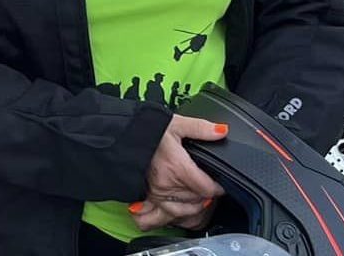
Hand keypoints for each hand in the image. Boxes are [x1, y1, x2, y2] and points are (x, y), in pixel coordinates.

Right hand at [130, 116, 226, 230]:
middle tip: (208, 187)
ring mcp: (154, 194)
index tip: (219, 183)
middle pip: (196, 201)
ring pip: (182, 212)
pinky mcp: (145, 198)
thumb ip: (201, 128)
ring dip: (192, 208)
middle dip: (207, 196)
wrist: (121, 135)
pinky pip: (158, 219)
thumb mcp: (176, 124)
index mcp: (178, 167)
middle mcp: (166, 184)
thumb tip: (222, 132)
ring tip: (197, 200)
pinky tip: (178, 211)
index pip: (207, 189)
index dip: (218, 187)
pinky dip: (171, 218)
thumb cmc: (147, 130)